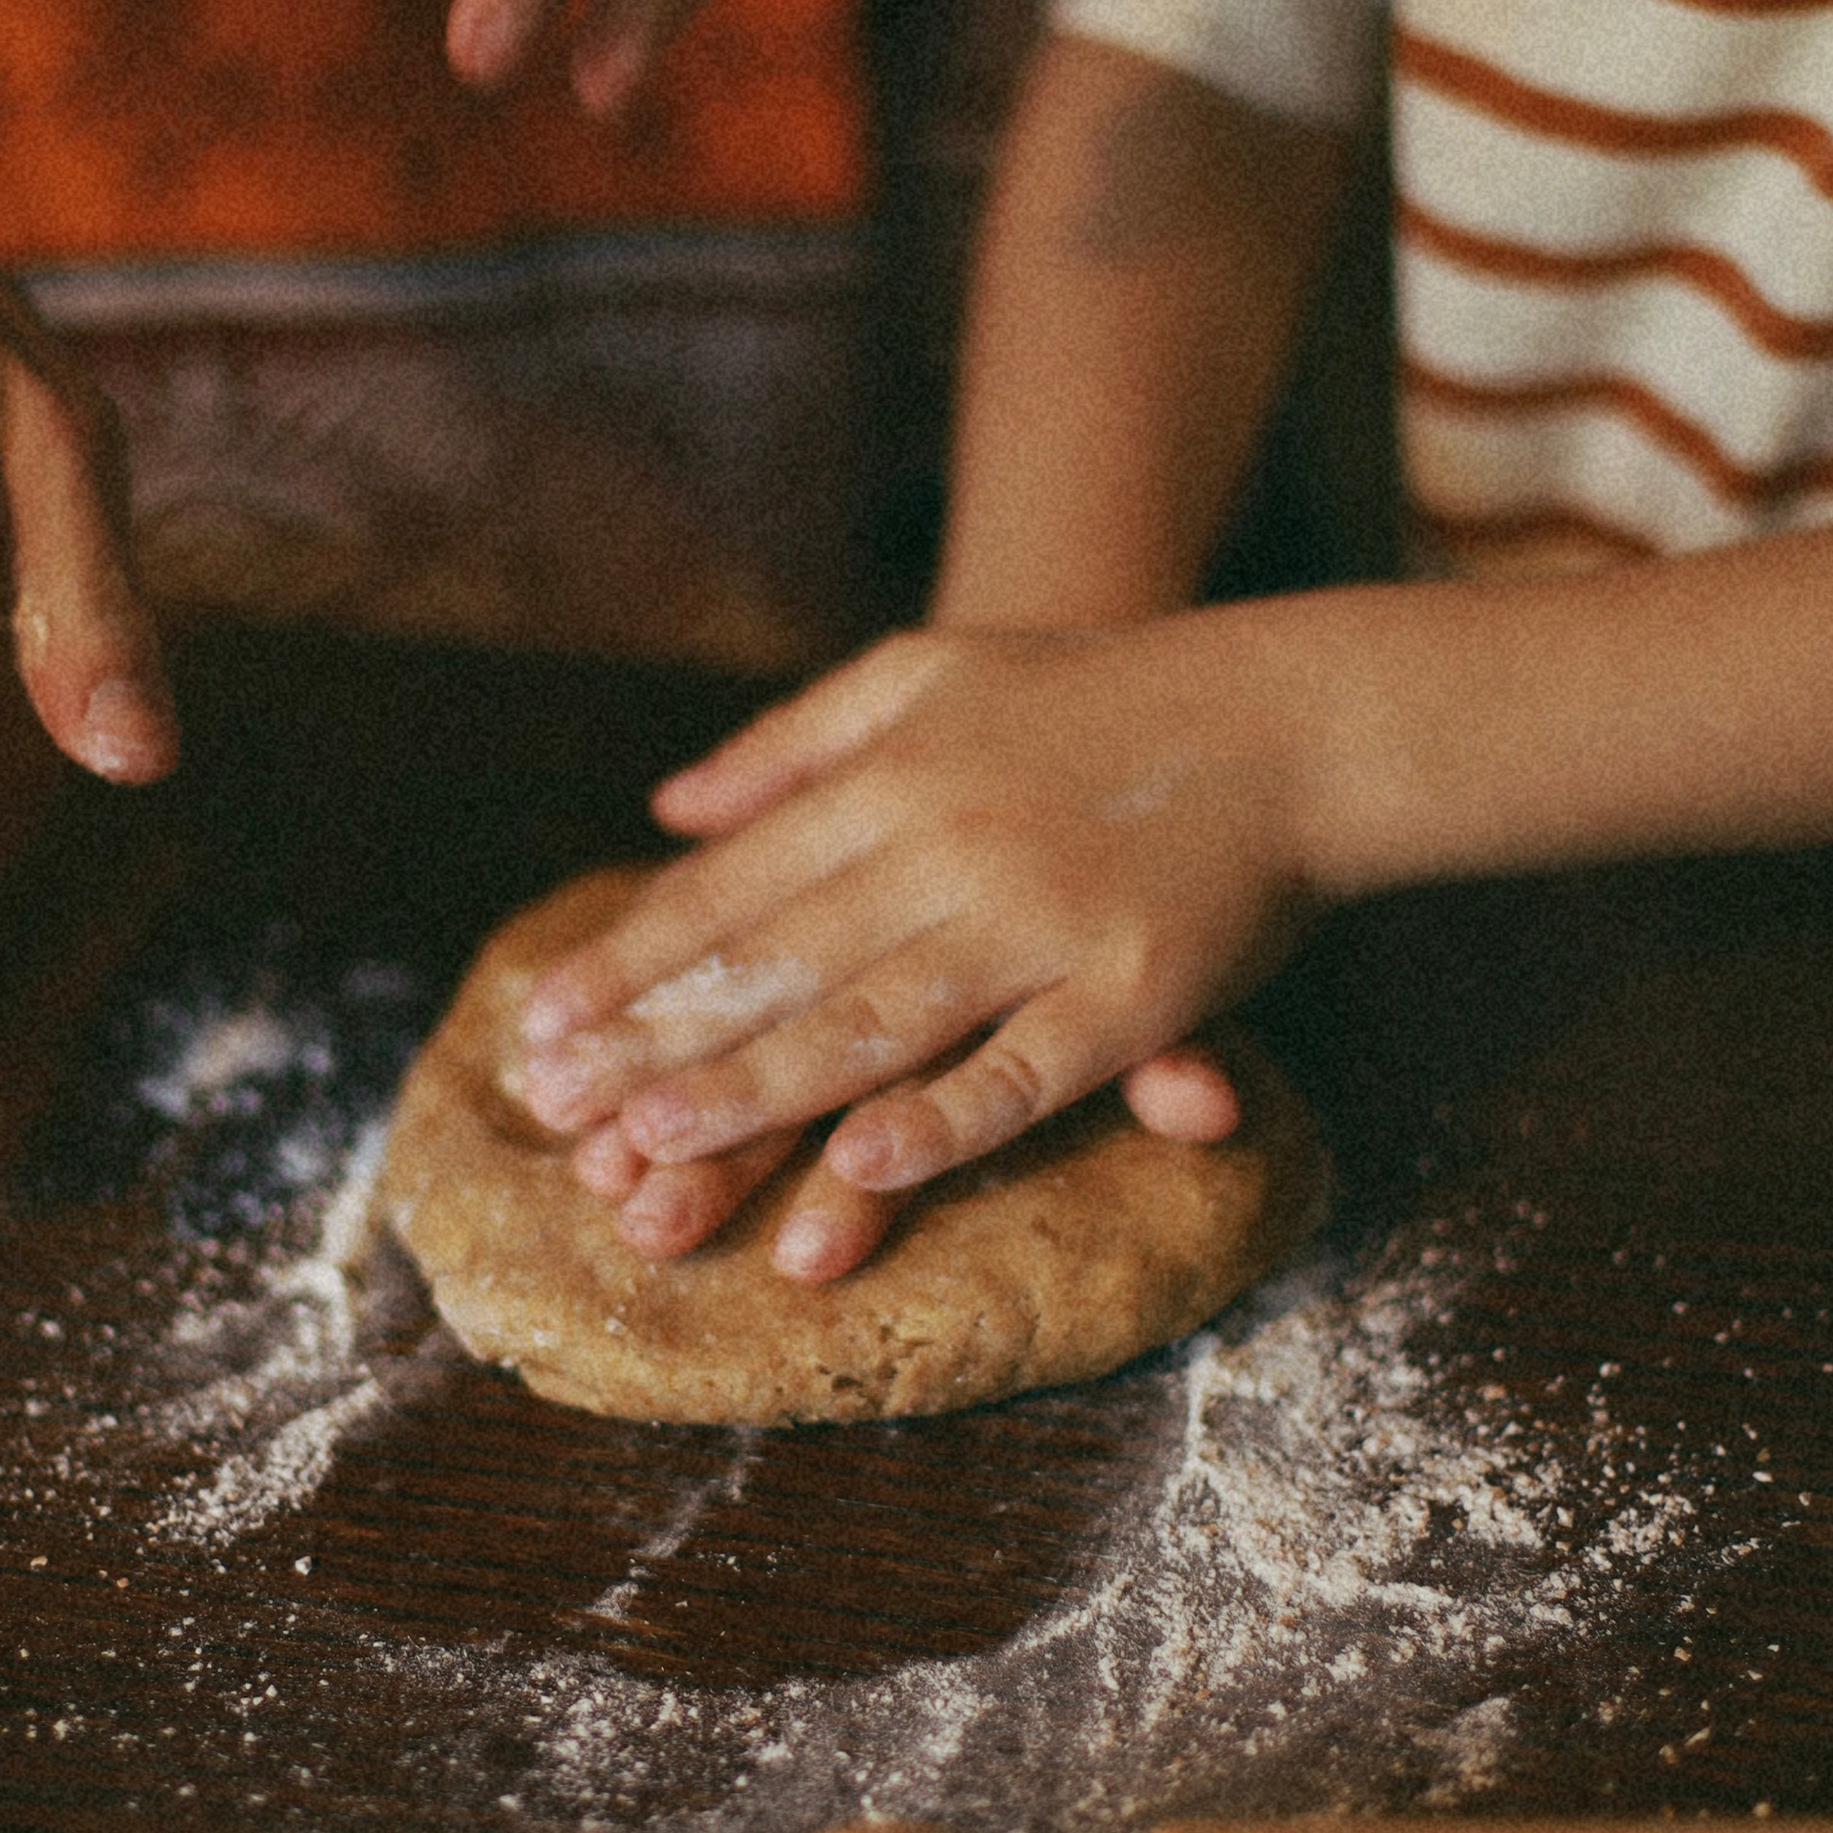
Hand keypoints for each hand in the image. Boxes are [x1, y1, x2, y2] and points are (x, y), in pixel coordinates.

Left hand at [510, 616, 1327, 1277]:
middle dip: (661, 1039)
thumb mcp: (929, 673)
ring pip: (874, 1019)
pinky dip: (943, 1116)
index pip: (736, 883)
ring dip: (760, 1086)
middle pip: (781, 960)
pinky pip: (1024, 1069)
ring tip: (656, 1145)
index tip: (545, 1022)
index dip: (635, 958)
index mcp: (893, 774)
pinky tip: (862, 1159)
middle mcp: (949, 843)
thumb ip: (795, 741)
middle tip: (561, 1109)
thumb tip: (669, 808)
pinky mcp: (1130, 989)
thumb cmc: (1093, 696)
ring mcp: (1039, 918)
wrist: (1287, 709)